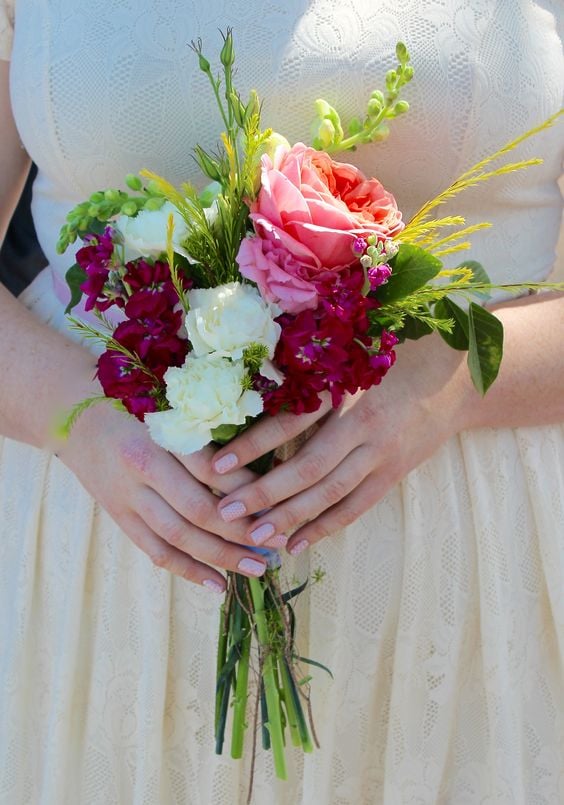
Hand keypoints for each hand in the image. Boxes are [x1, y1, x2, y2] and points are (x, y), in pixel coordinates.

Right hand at [58, 401, 282, 591]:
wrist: (73, 415)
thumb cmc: (136, 405)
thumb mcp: (172, 407)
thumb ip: (208, 433)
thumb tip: (261, 464)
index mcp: (161, 433)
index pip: (212, 469)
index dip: (248, 490)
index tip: (281, 502)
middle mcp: (143, 467)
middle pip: (199, 509)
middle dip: (242, 531)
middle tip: (278, 543)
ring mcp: (128, 497)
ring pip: (179, 536)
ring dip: (221, 556)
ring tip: (257, 568)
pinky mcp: (120, 516)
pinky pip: (156, 551)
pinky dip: (187, 570)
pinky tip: (217, 585)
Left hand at [211, 334, 473, 554]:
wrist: (454, 376)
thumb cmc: (393, 355)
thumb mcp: (352, 354)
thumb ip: (310, 373)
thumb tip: (253, 392)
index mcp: (347, 388)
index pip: (292, 421)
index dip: (254, 443)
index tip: (217, 462)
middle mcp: (364, 424)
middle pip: (308, 467)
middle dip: (264, 493)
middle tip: (225, 511)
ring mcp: (383, 453)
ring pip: (331, 493)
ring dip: (291, 517)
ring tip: (255, 535)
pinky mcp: (394, 473)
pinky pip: (357, 506)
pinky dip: (326, 526)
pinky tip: (297, 543)